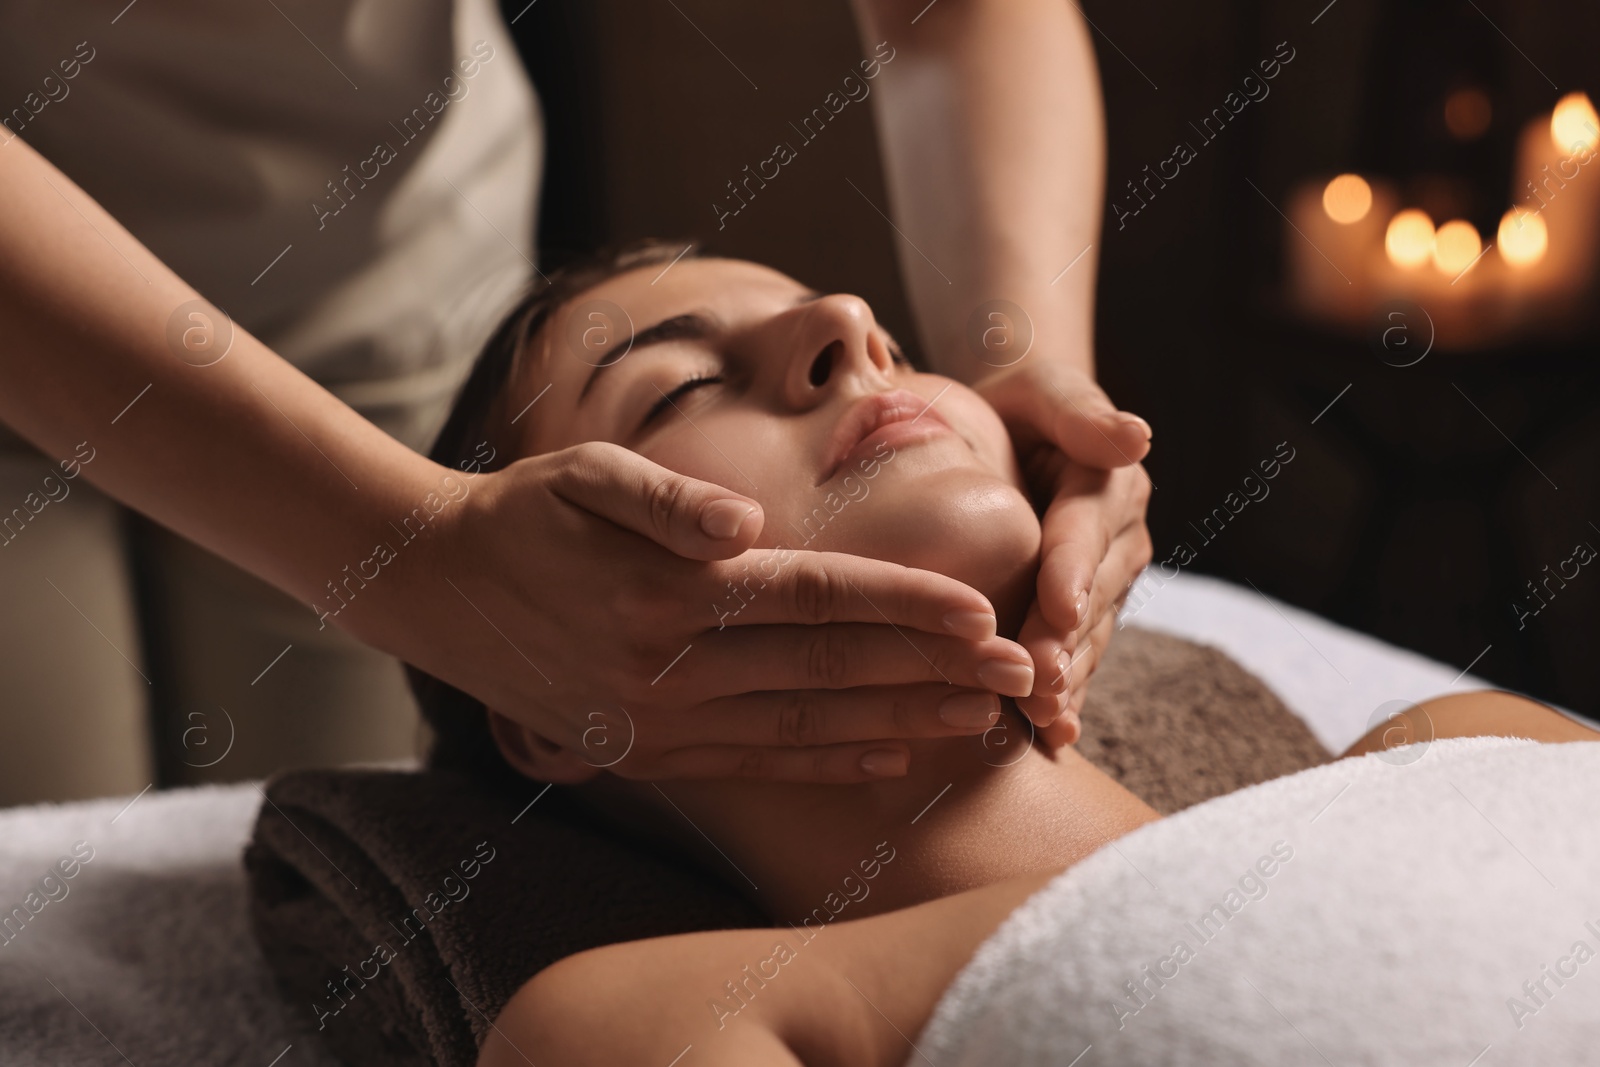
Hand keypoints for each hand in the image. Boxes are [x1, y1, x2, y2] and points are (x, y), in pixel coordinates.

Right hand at [361, 442, 1033, 782]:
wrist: (436, 590)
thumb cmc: (524, 515)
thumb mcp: (584, 477)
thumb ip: (669, 498)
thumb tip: (746, 523)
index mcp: (668, 593)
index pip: (816, 598)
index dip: (906, 605)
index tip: (984, 610)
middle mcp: (670, 668)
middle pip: (828, 669)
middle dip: (932, 671)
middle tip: (1019, 674)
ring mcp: (659, 722)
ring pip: (805, 725)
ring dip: (898, 723)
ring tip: (978, 722)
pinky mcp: (648, 752)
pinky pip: (756, 762)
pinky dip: (826, 761)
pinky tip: (884, 758)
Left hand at [972, 362, 1152, 744]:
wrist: (1011, 434)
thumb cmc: (1017, 405)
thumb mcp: (1043, 389)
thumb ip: (1079, 409)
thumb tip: (1137, 436)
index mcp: (1110, 483)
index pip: (1087, 528)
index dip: (1074, 569)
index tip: (1057, 607)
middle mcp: (1120, 537)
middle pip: (1091, 595)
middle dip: (1065, 640)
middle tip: (1039, 681)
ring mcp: (1107, 582)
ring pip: (1088, 635)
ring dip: (1069, 678)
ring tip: (1042, 717)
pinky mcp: (1086, 614)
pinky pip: (1079, 655)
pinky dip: (1068, 696)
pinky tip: (1051, 736)